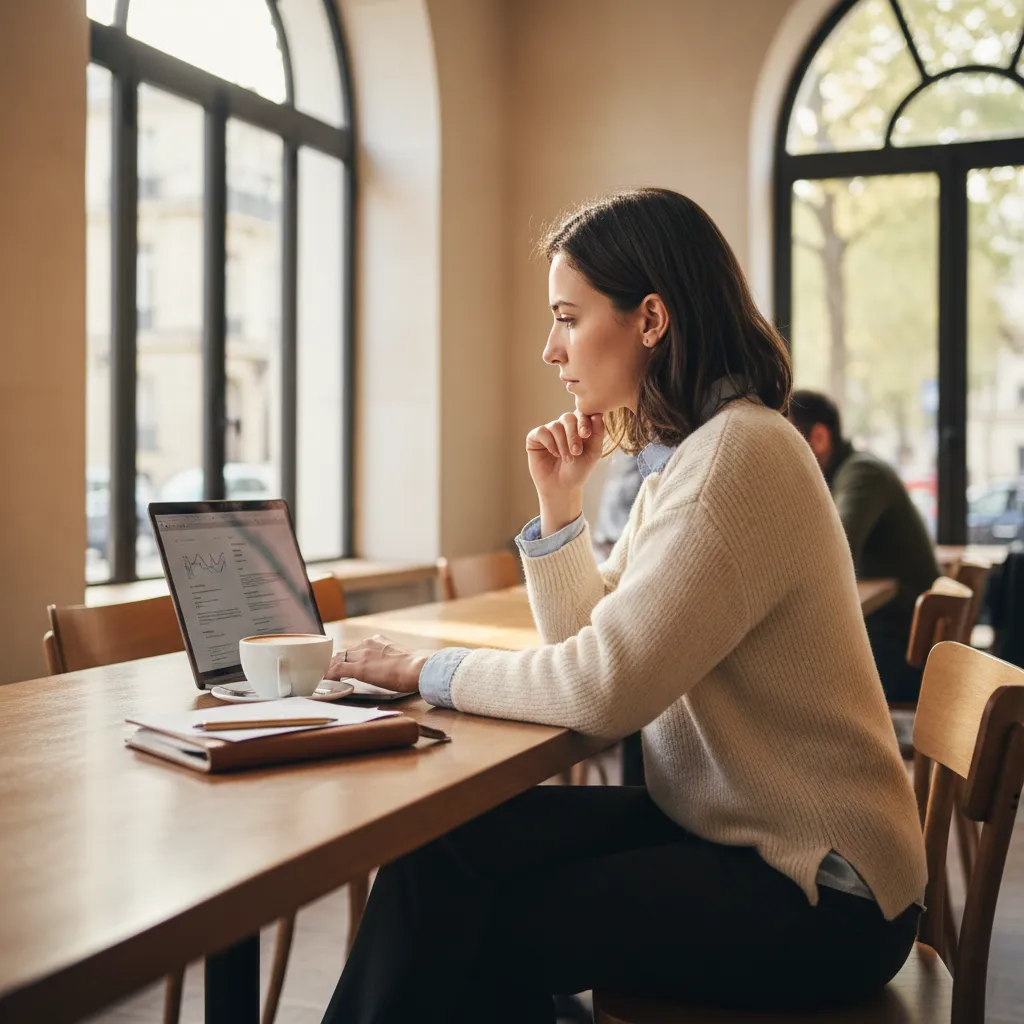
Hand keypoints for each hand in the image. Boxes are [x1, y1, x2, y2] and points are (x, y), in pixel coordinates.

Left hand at [325, 634, 429, 692]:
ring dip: (330, 668)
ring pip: (337, 659)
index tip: (344, 665)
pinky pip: (337, 670)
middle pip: (344, 653)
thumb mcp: (400, 656)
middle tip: (329, 672)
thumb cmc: (415, 666)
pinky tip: (325, 681)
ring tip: (324, 677)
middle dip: (335, 662)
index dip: (347, 658)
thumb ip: (391, 658)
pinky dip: (329, 675)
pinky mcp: (359, 668)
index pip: (355, 648)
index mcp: (377, 641)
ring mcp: (362, 656)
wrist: (418, 667)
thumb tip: (394, 667)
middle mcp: (367, 644)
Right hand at [526, 411, 604, 533]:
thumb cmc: (578, 471)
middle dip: (573, 435)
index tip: (586, 435)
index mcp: (578, 427)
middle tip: (576, 452)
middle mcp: (563, 426)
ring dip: (562, 444)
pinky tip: (554, 454)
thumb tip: (598, 414)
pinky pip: (542, 431)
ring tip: (566, 459)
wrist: (562, 488)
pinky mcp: (535, 437)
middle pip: (568, 417)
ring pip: (555, 426)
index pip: (581, 414)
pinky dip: (550, 443)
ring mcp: (548, 431)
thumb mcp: (593, 452)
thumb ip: (598, 433)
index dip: (584, 421)